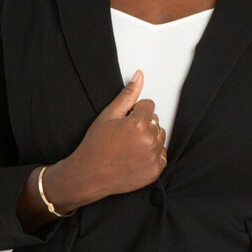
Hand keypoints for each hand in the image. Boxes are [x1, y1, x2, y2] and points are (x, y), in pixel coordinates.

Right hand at [64, 69, 167, 204]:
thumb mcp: (108, 115)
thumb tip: (140, 76)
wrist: (89, 175)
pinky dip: (152, 155)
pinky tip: (136, 157)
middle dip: (143, 124)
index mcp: (138, 123)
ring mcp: (153, 157)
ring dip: (149, 138)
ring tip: (130, 146)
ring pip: (160, 137)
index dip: (135, 112)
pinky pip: (162, 155)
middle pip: (155, 121)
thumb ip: (127, 95)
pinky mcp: (155, 170)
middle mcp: (149, 140)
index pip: (149, 105)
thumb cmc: (95, 145)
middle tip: (124, 136)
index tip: (124, 122)